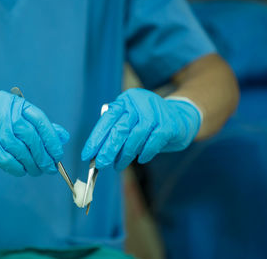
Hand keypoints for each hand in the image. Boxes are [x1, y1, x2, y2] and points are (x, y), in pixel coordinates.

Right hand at [0, 91, 68, 176]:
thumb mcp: (12, 117)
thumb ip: (36, 126)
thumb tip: (63, 137)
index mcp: (12, 103)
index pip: (39, 119)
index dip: (52, 138)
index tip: (58, 153)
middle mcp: (1, 111)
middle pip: (30, 136)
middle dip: (44, 155)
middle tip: (51, 167)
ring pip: (20, 150)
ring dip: (32, 164)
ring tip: (38, 171)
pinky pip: (7, 160)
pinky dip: (17, 168)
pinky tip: (22, 171)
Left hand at [81, 88, 200, 170]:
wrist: (180, 117)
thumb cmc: (149, 121)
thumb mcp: (130, 119)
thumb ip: (115, 129)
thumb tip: (98, 152)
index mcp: (125, 100)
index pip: (107, 120)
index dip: (96, 139)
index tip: (87, 155)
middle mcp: (139, 102)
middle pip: (120, 129)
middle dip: (108, 150)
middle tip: (100, 164)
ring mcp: (155, 112)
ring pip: (135, 136)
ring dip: (125, 154)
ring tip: (118, 165)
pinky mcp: (168, 124)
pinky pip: (152, 142)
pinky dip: (145, 153)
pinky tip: (141, 159)